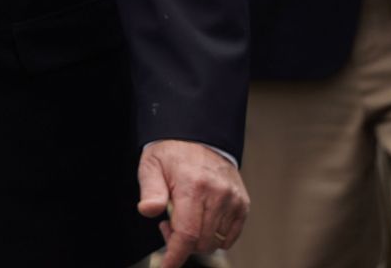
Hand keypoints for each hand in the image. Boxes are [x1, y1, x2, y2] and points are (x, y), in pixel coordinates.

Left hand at [138, 139, 249, 267]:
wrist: (199, 136)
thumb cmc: (172, 153)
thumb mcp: (151, 165)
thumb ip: (150, 190)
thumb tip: (148, 210)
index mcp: (193, 186)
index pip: (187, 233)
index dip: (175, 255)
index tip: (166, 267)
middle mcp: (217, 194)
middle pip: (201, 241)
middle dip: (181, 242)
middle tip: (167, 223)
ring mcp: (233, 200)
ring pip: (215, 241)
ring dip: (197, 239)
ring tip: (184, 217)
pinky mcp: (242, 204)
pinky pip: (229, 236)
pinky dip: (214, 236)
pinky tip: (201, 219)